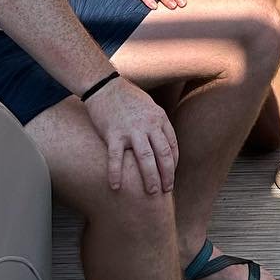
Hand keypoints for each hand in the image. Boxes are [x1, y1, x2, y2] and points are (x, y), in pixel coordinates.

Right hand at [83, 76, 178, 193]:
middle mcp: (148, 124)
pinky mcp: (113, 134)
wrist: (106, 86)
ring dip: (150, 177)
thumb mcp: (150, 106)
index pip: (171, 144)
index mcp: (159, 118)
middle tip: (167, 190)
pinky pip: (116, 158)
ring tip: (152, 193)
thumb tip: (164, 142)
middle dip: (166, 174)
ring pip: (145, 158)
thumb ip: (157, 123)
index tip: (171, 174)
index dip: (173, 162)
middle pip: (162, 154)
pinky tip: (116, 187)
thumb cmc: (128, 98)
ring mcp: (131, 130)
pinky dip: (116, 174)